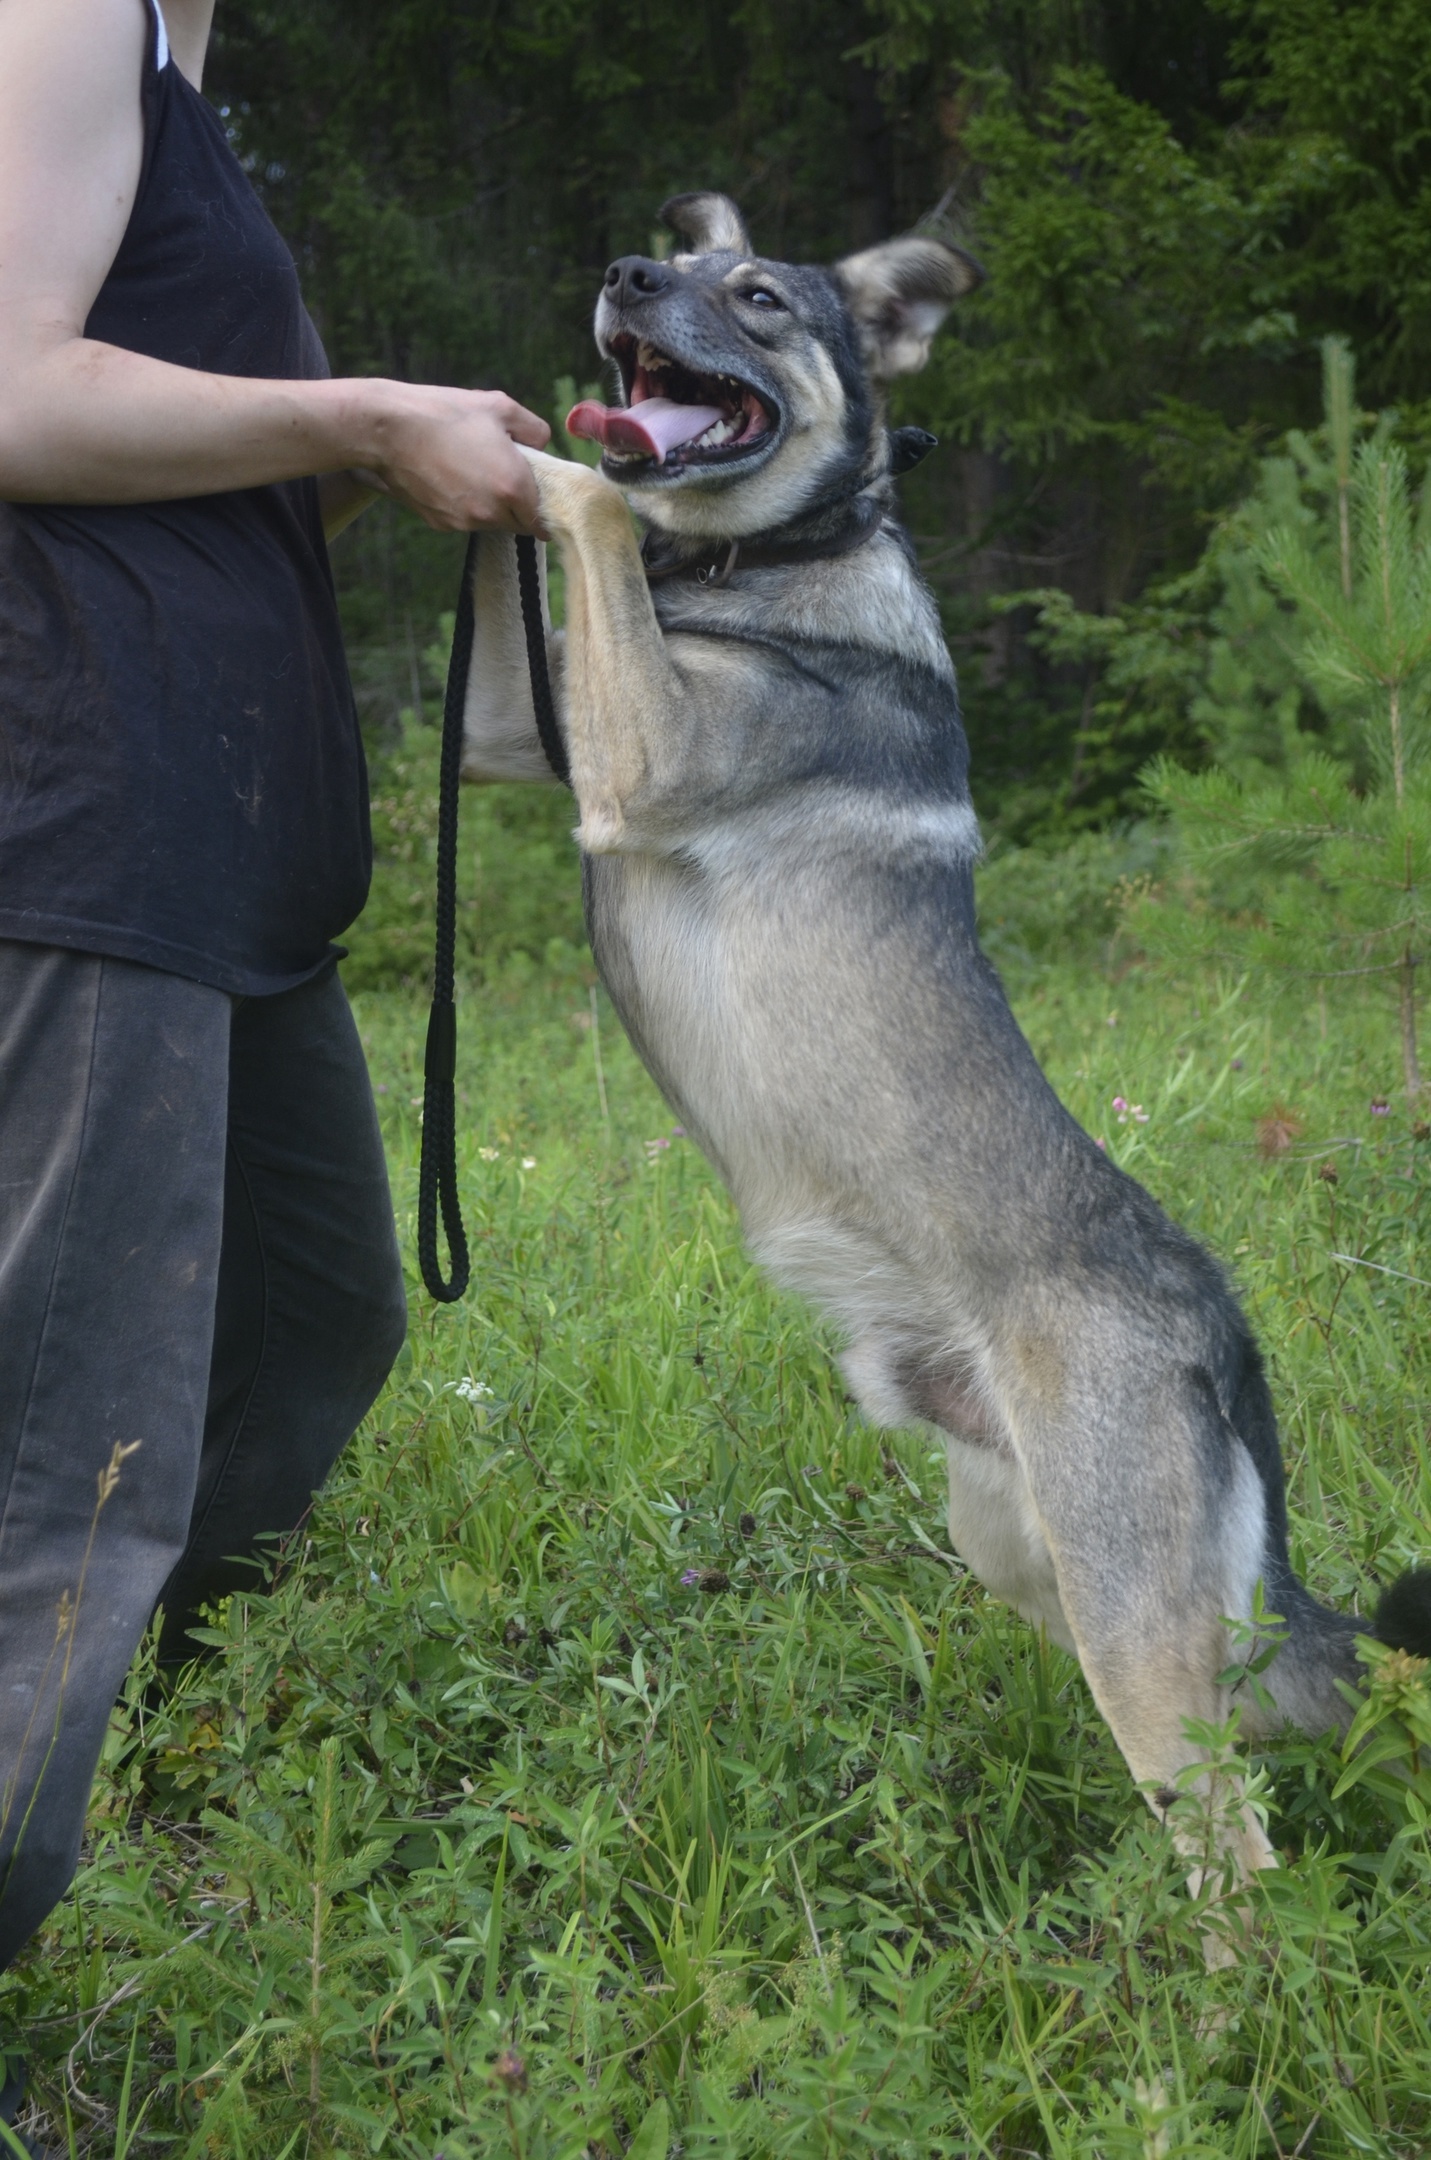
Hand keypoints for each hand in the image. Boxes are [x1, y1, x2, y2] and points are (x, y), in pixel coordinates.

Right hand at [360, 383, 550, 532]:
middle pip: (518, 525)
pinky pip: (464, 521)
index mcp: (513, 486)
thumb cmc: (444, 413)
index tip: (537, 495)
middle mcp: (491, 512)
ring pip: (491, 524)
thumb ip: (534, 430)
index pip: (542, 520)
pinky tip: (452, 478)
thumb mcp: (500, 407)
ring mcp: (464, 522)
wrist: (387, 429)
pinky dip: (466, 507)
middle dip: (518, 507)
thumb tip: (543, 446)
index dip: (542, 508)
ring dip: (492, 507)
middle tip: (506, 476)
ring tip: (474, 471)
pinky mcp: (440, 524)